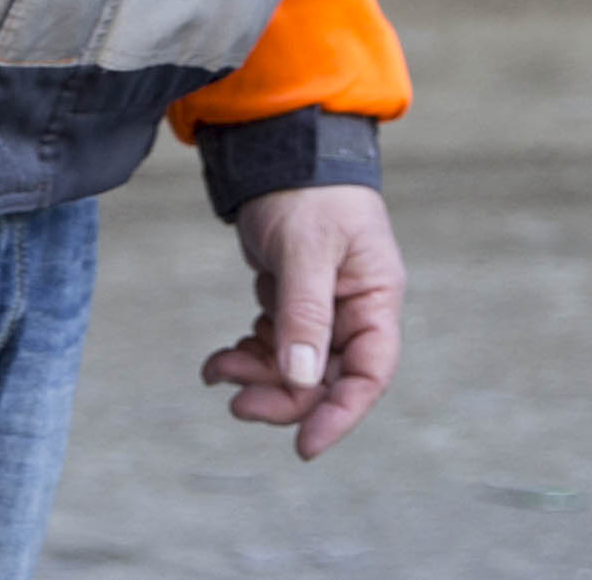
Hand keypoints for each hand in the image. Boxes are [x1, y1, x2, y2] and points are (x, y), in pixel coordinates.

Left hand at [203, 183, 401, 460]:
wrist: (279, 147)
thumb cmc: (306, 190)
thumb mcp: (306, 249)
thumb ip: (304, 314)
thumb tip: (302, 379)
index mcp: (375, 297)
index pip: (370, 373)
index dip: (341, 414)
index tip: (304, 445)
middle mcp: (354, 308)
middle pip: (327, 379)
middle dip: (282, 396)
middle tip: (236, 405)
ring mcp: (324, 307)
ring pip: (295, 368)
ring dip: (256, 378)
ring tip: (216, 371)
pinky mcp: (294, 300)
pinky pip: (275, 346)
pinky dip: (247, 356)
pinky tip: (220, 358)